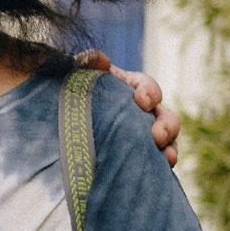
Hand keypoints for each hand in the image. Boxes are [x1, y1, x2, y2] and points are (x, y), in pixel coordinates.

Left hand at [74, 50, 179, 166]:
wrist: (60, 122)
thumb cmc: (71, 93)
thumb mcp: (76, 77)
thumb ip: (85, 64)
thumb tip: (101, 60)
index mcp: (128, 88)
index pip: (146, 86)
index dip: (149, 92)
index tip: (143, 101)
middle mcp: (141, 112)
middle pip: (164, 116)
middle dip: (165, 125)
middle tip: (157, 135)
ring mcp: (143, 135)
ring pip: (167, 141)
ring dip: (170, 148)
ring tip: (167, 157)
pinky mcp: (138, 155)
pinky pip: (156, 161)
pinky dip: (161, 165)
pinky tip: (159, 170)